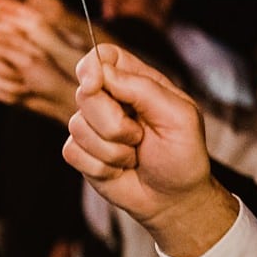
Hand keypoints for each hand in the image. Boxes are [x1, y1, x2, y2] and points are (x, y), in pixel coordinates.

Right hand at [0, 25, 77, 122]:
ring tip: (28, 86)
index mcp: (18, 41)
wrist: (61, 99)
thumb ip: (2, 48)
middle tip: (23, 75)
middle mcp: (12, 56)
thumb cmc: (50, 75)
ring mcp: (10, 74)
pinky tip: (25, 94)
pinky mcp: (9, 89)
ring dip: (11, 85)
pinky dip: (12, 96)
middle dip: (5, 71)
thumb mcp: (26, 59)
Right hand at [64, 44, 235, 256]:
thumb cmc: (183, 155)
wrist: (174, 199)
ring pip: (77, 126)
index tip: (95, 84)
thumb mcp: (178, 116)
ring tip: (134, 155)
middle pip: (85, 93)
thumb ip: (142, 89)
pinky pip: (73, 152)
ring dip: (112, 150)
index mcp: (136, 82)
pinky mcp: (81, 153)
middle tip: (139, 137)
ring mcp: (93, 127)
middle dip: (113, 123)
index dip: (92, 67)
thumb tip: (101, 72)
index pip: (103, 57)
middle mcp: (111, 100)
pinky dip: (100, 166)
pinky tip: (119, 169)